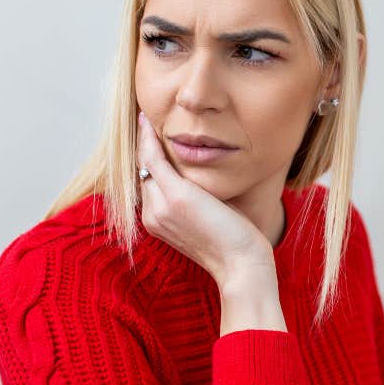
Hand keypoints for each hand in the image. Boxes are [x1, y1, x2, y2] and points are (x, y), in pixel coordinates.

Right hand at [137, 112, 283, 333]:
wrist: (242, 265)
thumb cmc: (234, 245)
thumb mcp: (208, 221)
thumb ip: (197, 203)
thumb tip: (201, 188)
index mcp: (158, 223)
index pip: (147, 185)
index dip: (147, 163)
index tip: (150, 141)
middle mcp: (152, 216)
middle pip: (141, 172)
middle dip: (143, 147)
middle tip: (146, 121)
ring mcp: (160, 206)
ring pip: (144, 163)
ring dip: (144, 139)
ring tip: (147, 119)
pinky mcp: (174, 195)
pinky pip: (153, 158)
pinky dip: (149, 138)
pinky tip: (149, 122)